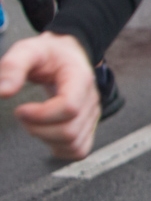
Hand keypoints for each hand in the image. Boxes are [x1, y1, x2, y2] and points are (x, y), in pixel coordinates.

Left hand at [1, 33, 99, 160]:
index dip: (41, 114)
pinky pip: (78, 150)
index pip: (70, 108)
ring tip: (34, 122)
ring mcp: (92, 115)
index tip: (21, 109)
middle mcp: (91, 99)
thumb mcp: (28, 50)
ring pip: (74, 144)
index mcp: (80, 79)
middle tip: (24, 114)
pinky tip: (46, 133)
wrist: (68, 55)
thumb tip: (2, 92)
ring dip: (46, 139)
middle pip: (69, 131)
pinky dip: (59, 148)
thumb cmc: (49, 54)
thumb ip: (12, 67)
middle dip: (38, 129)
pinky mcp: (88, 126)